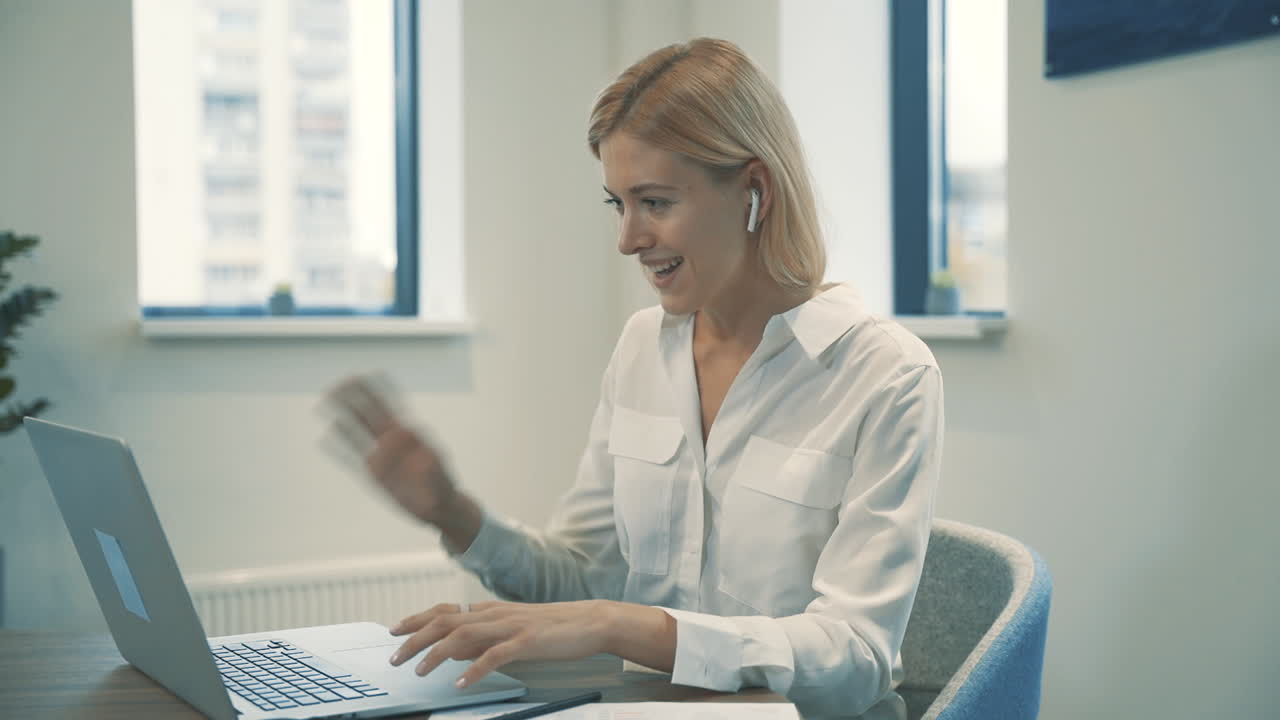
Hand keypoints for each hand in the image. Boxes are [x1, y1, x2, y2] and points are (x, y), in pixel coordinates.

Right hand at [322, 374, 480, 545]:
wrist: (440, 507)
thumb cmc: (444, 488)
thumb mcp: (439, 476)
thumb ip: (428, 467)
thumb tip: (419, 458)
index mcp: (411, 435)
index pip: (391, 408)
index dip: (380, 390)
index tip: (367, 374)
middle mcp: (394, 442)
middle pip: (371, 413)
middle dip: (357, 397)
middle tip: (340, 381)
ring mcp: (383, 456)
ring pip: (359, 430)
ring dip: (344, 415)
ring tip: (327, 399)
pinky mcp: (375, 473)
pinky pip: (353, 457)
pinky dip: (339, 447)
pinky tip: (326, 437)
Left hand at [388, 600, 616, 687]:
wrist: (590, 621)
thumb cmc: (551, 628)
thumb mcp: (509, 630)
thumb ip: (480, 639)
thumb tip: (451, 652)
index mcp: (489, 609)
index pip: (444, 610)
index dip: (416, 619)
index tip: (394, 630)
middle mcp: (494, 614)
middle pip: (445, 621)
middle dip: (415, 638)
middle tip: (394, 657)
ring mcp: (510, 626)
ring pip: (463, 636)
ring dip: (436, 654)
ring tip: (420, 672)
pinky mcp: (526, 641)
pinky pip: (495, 655)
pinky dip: (475, 668)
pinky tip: (462, 683)